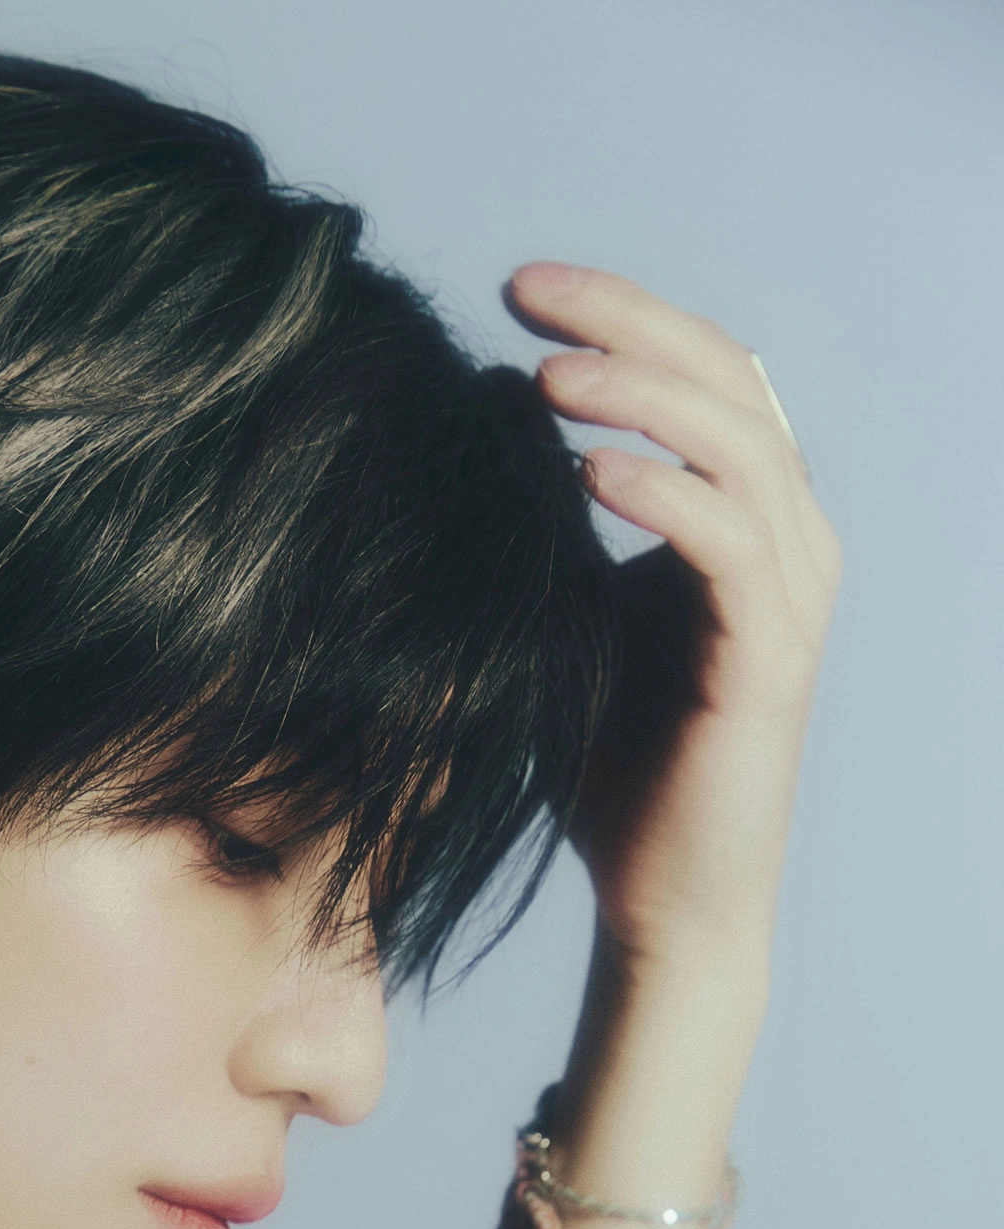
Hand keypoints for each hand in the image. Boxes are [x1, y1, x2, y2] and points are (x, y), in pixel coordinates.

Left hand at [505, 262, 841, 968]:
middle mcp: (788, 540)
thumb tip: (475, 429)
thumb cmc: (611, 770)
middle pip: (727, 378)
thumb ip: (554, 529)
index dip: (620, 314)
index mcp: (747, 518)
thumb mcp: (569, 620)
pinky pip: (727, 545)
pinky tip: (586, 469)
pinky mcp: (771, 659)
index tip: (515, 289)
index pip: (702, 371)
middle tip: (523, 294)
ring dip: (638, 395)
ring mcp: (789, 597)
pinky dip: (661, 493)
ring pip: (736, 444)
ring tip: (544, 376)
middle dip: (625, 324)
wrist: (660, 902)